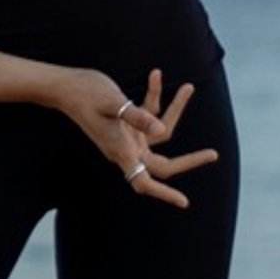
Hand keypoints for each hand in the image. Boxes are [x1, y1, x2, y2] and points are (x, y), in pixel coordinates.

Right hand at [61, 66, 218, 211]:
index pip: (145, 182)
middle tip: (213, 154)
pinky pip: (148, 114)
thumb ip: (138, 117)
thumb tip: (162, 130)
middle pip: (163, 165)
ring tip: (188, 87)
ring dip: (174, 110)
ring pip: (160, 132)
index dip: (164, 194)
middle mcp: (126, 148)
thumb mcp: (114, 103)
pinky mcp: (127, 123)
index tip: (184, 202)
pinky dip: (154, 97)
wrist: (66, 86)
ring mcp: (127, 137)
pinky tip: (155, 75)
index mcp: (121, 151)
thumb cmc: (86, 95)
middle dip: (188, 159)